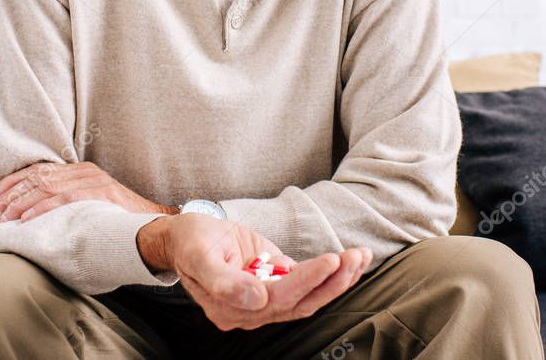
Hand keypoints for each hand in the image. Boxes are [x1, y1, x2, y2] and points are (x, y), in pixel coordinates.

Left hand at [0, 161, 174, 225]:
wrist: (151, 220)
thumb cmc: (117, 217)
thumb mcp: (90, 204)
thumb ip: (68, 202)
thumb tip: (34, 214)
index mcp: (79, 170)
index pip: (38, 170)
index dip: (12, 182)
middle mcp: (83, 171)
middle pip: (37, 177)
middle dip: (11, 196)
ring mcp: (92, 180)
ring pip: (45, 186)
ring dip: (20, 204)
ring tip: (3, 219)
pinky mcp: (99, 193)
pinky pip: (63, 198)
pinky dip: (42, 207)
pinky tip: (26, 218)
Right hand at [138, 214, 372, 330]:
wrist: (185, 236)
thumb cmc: (190, 241)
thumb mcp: (198, 255)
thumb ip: (223, 281)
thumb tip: (256, 299)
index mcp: (230, 307)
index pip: (277, 299)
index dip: (306, 281)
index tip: (331, 261)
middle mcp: (251, 310)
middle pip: (299, 302)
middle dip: (332, 281)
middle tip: (355, 257)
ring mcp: (264, 298)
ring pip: (308, 296)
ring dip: (338, 279)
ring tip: (360, 256)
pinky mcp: (274, 281)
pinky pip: (306, 283)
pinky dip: (330, 273)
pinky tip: (351, 260)